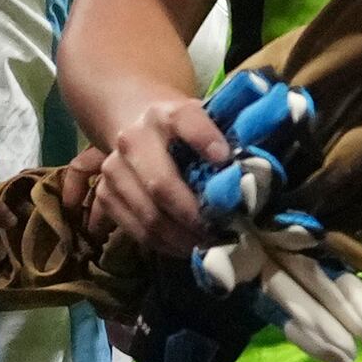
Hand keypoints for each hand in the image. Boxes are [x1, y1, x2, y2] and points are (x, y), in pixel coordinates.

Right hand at [91, 92, 234, 256]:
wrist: (135, 123)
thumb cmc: (186, 133)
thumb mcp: (208, 124)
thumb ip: (230, 142)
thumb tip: (256, 176)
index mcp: (168, 114)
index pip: (186, 121)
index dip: (205, 139)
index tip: (225, 160)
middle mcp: (134, 139)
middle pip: (161, 185)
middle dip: (195, 215)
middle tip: (223, 233)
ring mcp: (114, 167)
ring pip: (148, 214)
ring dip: (182, 238)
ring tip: (208, 246)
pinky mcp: (105, 193)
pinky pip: (135, 228)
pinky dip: (164, 244)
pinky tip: (187, 248)